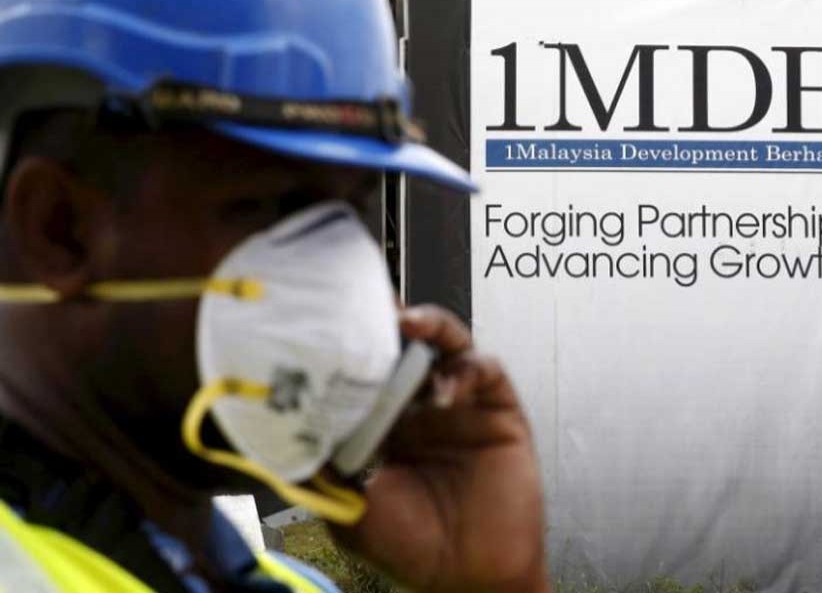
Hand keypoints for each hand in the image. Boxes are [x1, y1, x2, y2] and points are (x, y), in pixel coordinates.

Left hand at [332, 305, 549, 592]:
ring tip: (408, 323)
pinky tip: (445, 391)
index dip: (350, 344)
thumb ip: (320, 473)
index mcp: (383, 421)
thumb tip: (277, 438)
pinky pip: (484, 370)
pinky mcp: (497, 408)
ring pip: (445, 342)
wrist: (469, 576)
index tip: (327, 324)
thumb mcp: (350, 510)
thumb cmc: (411, 546)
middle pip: (404, 343)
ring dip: (428, 325)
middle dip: (386, 320)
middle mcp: (420, 404)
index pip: (365, 367)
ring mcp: (460, 402)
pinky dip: (465, 371)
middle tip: (367, 302)